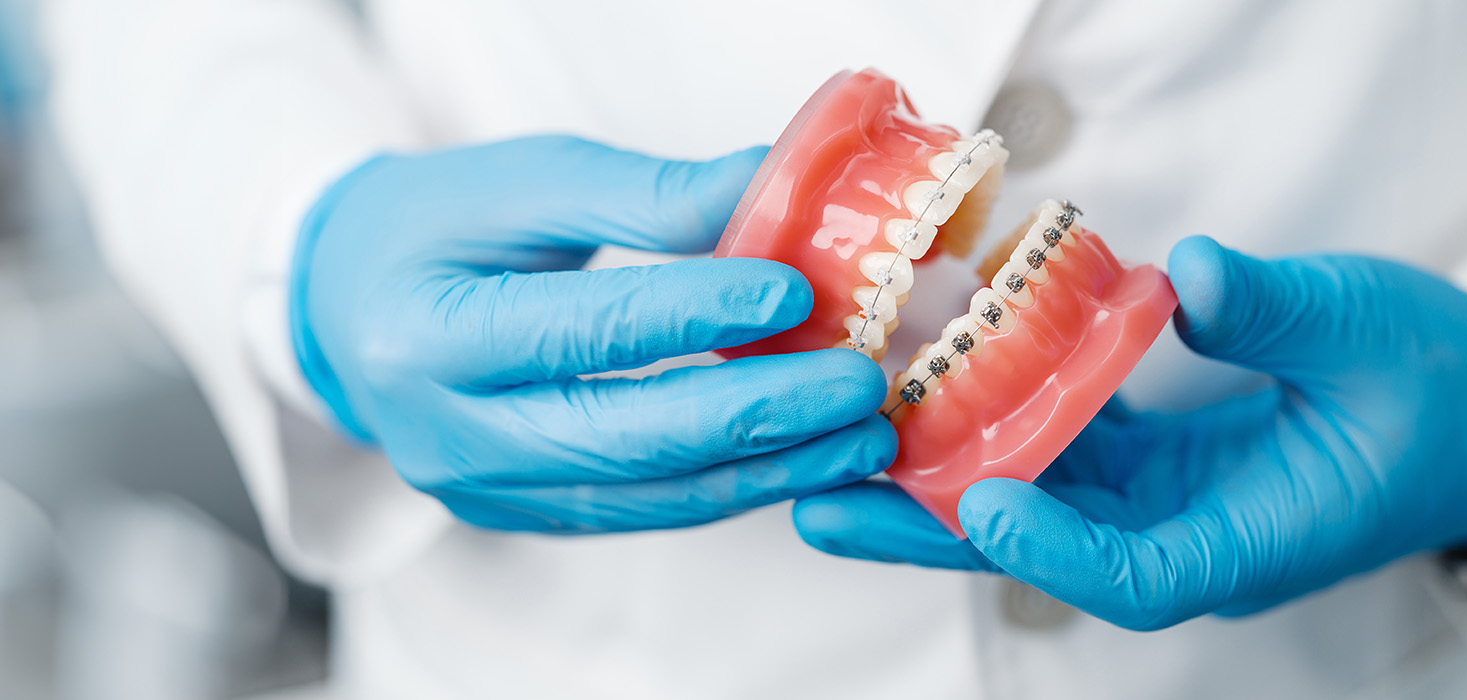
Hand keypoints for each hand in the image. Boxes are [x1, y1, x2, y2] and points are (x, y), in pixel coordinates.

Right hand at [292, 135, 892, 531]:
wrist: (348, 309)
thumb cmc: (438, 227)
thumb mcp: (526, 180)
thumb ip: (647, 193)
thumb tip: (775, 184)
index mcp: (428, 334)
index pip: (583, 332)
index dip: (695, 314)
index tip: (794, 290)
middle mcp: (447, 434)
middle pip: (624, 437)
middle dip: (756, 415)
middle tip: (855, 385)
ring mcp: (486, 490)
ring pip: (646, 495)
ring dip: (767, 469)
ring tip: (859, 434)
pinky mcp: (528, 514)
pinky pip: (644, 511)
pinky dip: (731, 485)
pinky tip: (805, 455)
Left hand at [792, 236, 1466, 629]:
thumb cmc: (1448, 389)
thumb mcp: (1377, 333)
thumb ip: (1284, 312)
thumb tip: (1190, 276)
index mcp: (1257, 541)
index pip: (1139, 578)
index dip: (1051, 552)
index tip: (976, 503)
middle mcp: (1196, 539)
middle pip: (1048, 551)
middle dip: (933, 528)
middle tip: (826, 498)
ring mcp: (1171, 506)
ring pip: (1036, 505)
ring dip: (938, 477)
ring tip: (838, 445)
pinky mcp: (1157, 466)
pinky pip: (1059, 455)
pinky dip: (994, 423)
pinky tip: (927, 382)